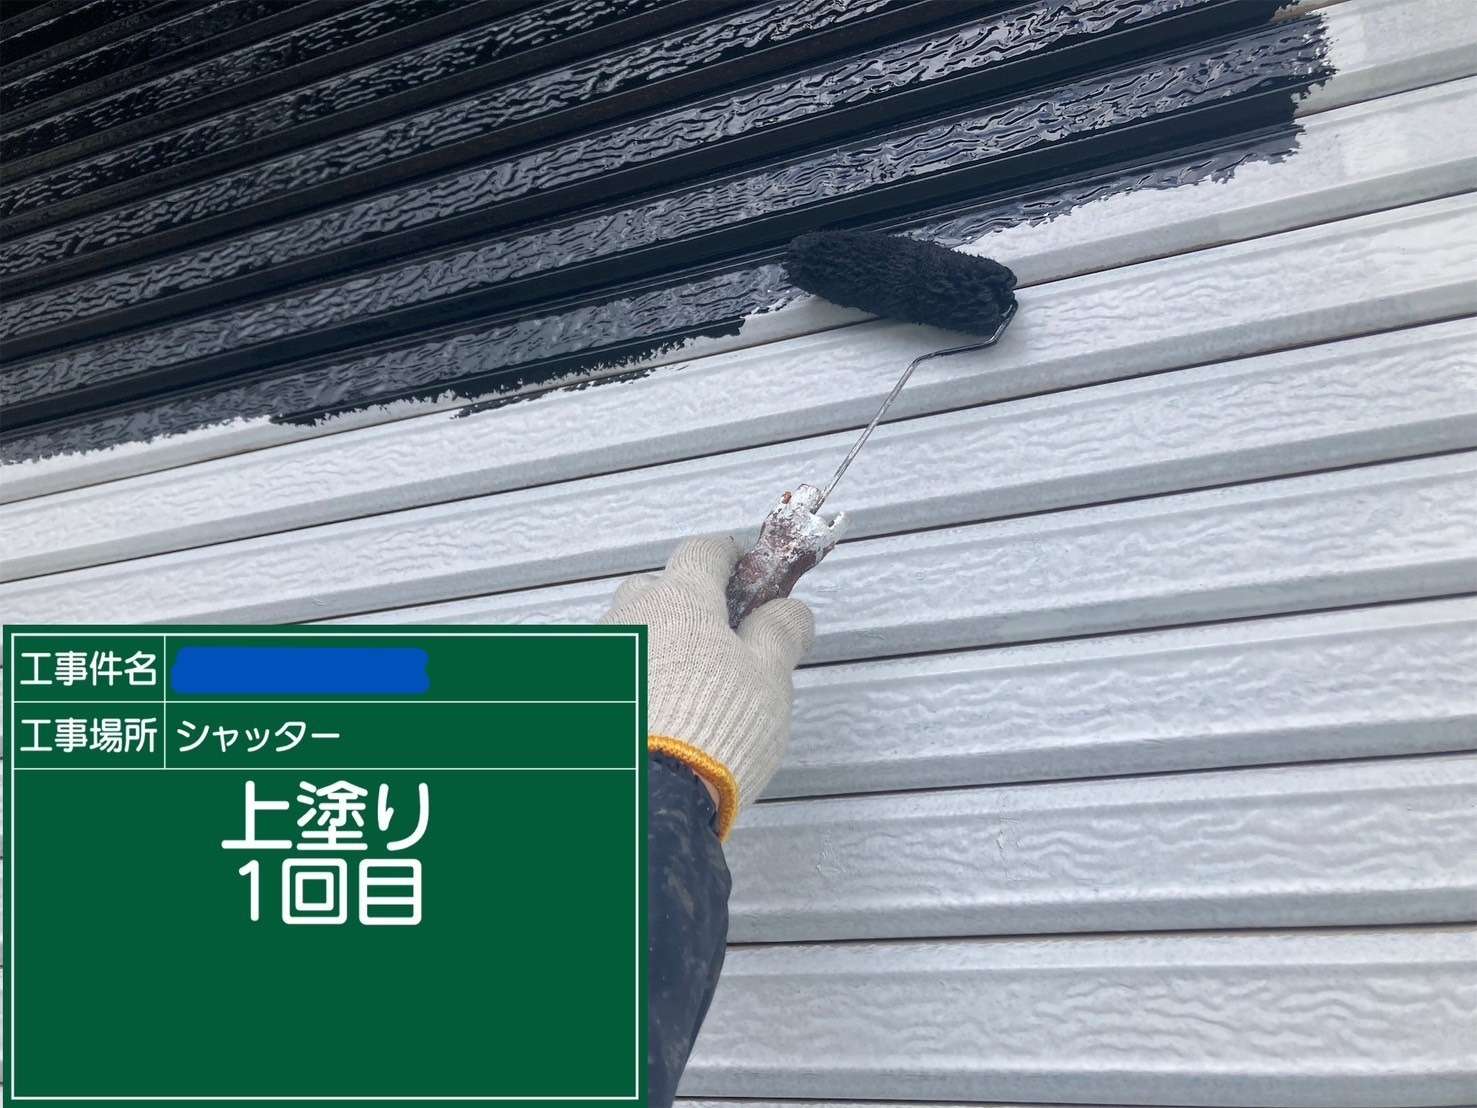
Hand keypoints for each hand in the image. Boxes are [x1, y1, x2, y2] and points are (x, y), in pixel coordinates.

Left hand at [599, 536, 813, 838]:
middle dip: (687, 606)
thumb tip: (789, 611)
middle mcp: (631, 616)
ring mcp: (599, 654)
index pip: (704, 552)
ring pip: (629, 633)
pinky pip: (611, 673)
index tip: (746, 569)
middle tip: (719, 641)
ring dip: (654, 646)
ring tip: (684, 690)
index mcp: (680, 599)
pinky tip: (650, 715)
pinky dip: (631, 682)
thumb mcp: (769, 675)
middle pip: (658, 590)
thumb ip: (780, 631)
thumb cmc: (712, 731)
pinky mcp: (579, 693)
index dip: (730, 557)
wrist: (650, 796)